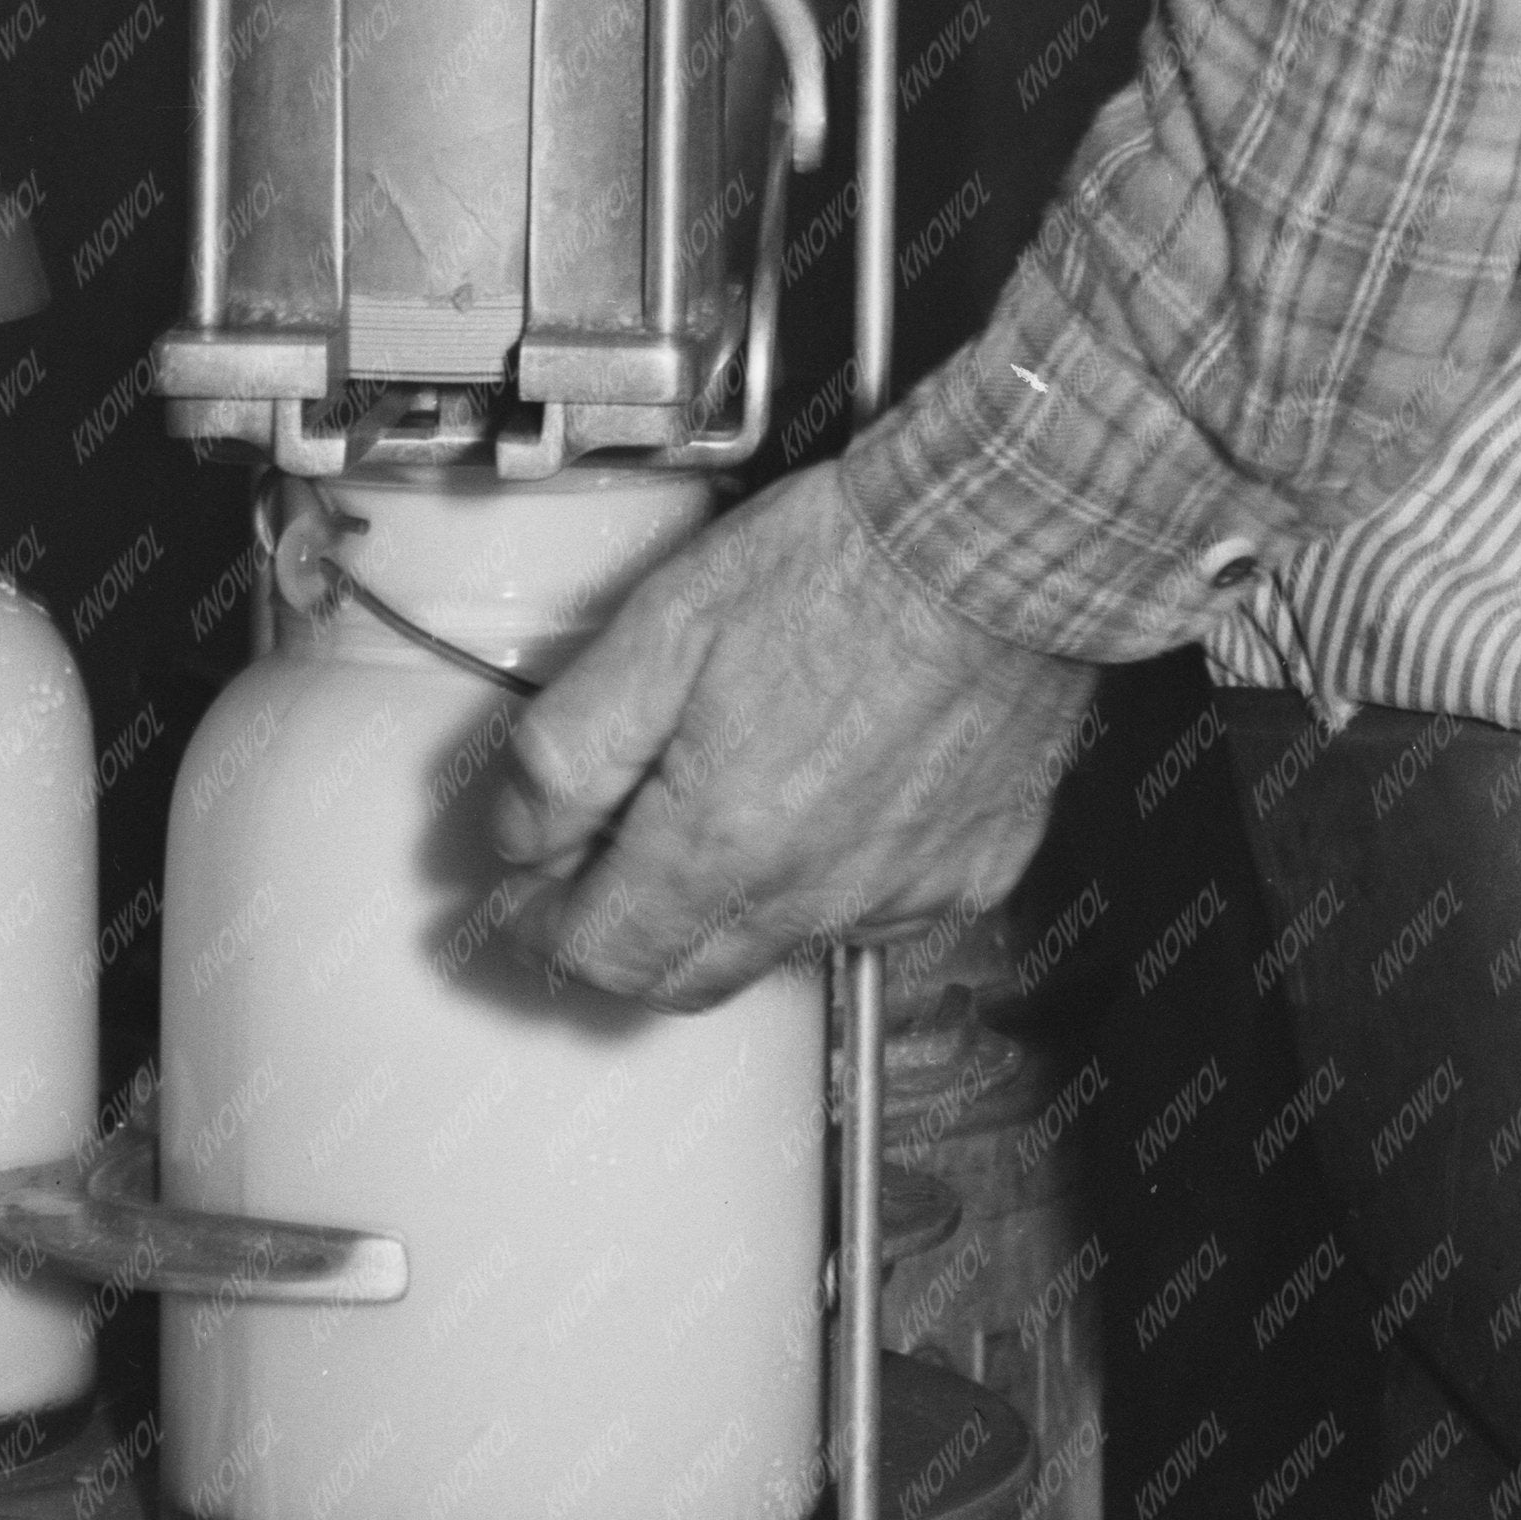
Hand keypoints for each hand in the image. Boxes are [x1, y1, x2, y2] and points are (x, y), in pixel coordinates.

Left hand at [481, 461, 1094, 1008]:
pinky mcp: (970, 872)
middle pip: (682, 982)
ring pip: (779, 948)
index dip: (543, 923)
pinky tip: (831, 795)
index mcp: (722, 843)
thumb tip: (520, 834)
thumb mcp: (660, 623)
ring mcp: (901, 894)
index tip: (529, 885)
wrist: (1000, 537)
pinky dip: (832, 877)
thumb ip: (569, 748)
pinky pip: (877, 910)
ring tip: (720, 806)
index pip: (599, 953)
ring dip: (728, 907)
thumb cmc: (842, 562)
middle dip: (622, 937)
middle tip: (598, 868)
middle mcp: (812, 896)